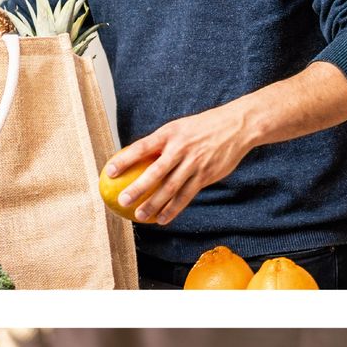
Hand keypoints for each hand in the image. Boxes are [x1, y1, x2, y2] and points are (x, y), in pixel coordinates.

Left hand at [107, 102, 251, 225]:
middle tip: (122, 201)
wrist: (236, 127)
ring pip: (170, 188)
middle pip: (155, 172)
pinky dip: (173, 209)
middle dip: (138, 188)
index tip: (109, 172)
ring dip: (154, 204)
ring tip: (139, 215)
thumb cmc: (202, 128)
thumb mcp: (179, 128)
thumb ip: (160, 143)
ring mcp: (194, 163)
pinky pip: (186, 196)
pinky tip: (161, 219)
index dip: (125, 160)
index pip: (142, 147)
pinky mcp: (206, 176)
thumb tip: (136, 159)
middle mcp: (181, 149)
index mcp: (170, 134)